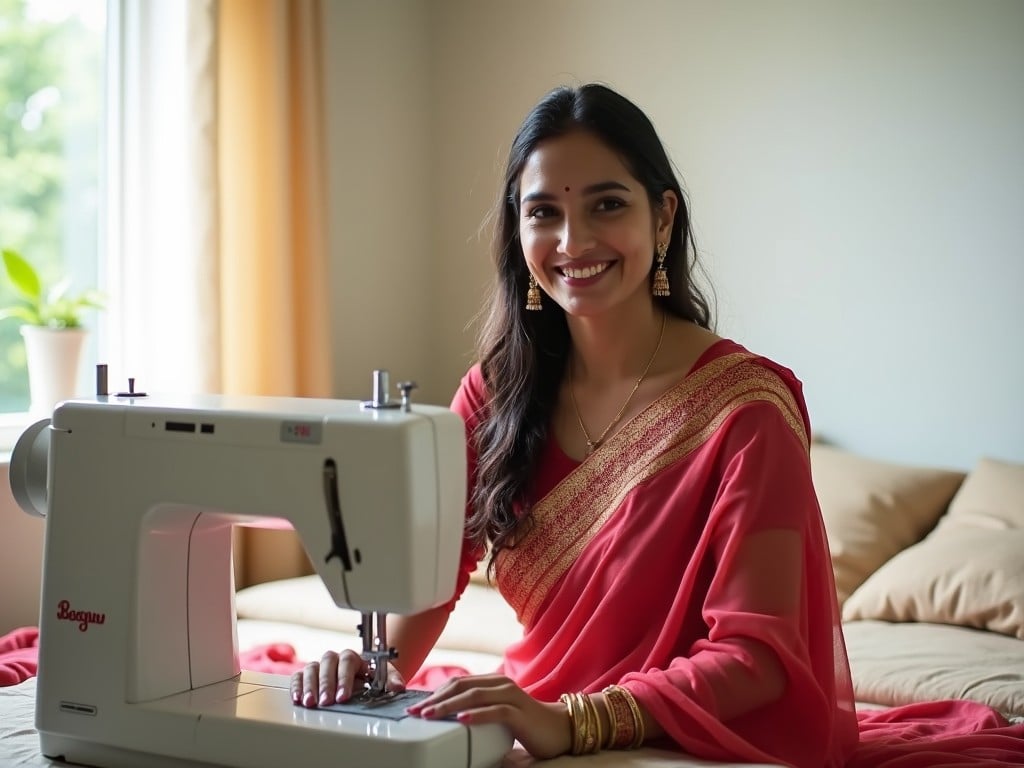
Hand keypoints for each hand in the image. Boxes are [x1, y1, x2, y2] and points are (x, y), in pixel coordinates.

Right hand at [289, 649, 405, 707]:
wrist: (365, 675)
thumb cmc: (372, 676)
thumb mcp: (384, 675)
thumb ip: (391, 679)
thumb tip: (398, 687)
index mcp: (352, 657)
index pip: (346, 662)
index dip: (343, 679)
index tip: (343, 696)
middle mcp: (334, 659)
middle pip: (327, 665)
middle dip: (326, 685)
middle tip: (326, 702)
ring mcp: (320, 667)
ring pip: (311, 669)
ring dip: (309, 686)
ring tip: (310, 703)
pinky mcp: (308, 675)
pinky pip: (298, 676)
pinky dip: (296, 686)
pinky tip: (298, 699)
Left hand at [406, 674, 570, 758]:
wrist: (560, 729)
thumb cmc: (526, 724)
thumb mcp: (497, 713)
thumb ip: (478, 709)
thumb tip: (449, 717)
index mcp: (492, 682)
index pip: (458, 682)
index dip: (435, 692)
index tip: (415, 705)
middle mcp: (500, 684)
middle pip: (462, 686)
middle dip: (436, 698)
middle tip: (415, 711)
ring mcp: (511, 696)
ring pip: (474, 695)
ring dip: (449, 705)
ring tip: (430, 715)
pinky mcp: (520, 713)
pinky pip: (496, 711)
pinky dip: (477, 715)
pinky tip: (461, 719)